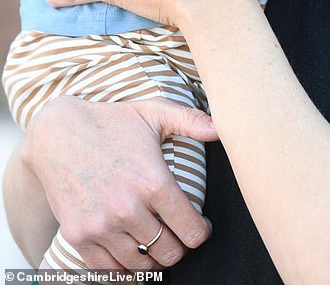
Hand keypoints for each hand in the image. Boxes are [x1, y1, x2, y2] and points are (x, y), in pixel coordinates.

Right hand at [23, 95, 214, 269]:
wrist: (57, 134)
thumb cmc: (110, 121)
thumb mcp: (153, 112)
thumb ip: (190, 120)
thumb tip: (221, 127)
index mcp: (153, 181)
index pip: (191, 230)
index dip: (202, 232)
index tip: (201, 227)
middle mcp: (128, 208)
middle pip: (169, 253)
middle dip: (179, 247)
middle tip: (178, 235)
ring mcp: (101, 226)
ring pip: (141, 265)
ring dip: (152, 258)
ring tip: (156, 242)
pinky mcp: (79, 236)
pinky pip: (108, 270)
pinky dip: (123, 267)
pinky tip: (130, 251)